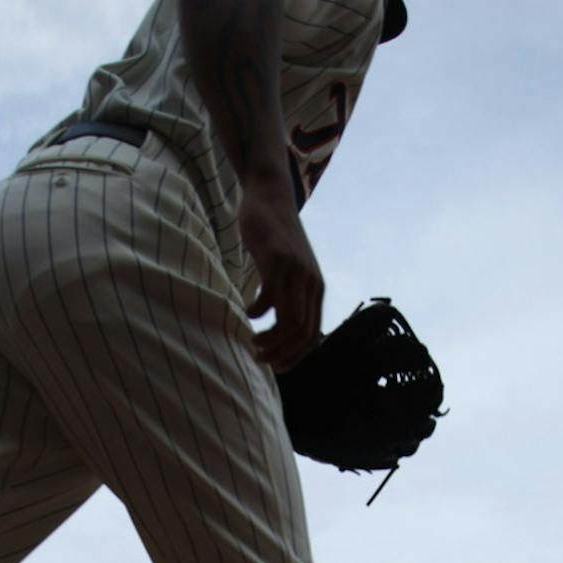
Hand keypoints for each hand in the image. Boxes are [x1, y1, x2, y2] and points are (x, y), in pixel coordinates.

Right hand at [238, 168, 322, 368]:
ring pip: (289, 321)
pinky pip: (270, 298)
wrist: (270, 196)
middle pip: (301, 334)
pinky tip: (247, 311)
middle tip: (258, 358)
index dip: (294, 357)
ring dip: (270, 340)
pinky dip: (258, 312)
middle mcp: (310, 282)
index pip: (312, 337)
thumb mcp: (290, 269)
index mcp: (316, 289)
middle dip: (280, 354)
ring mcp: (295, 271)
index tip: (275, 366)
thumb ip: (292, 294)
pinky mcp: (277, 259)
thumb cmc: (275, 237)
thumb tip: (284, 327)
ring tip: (253, 342)